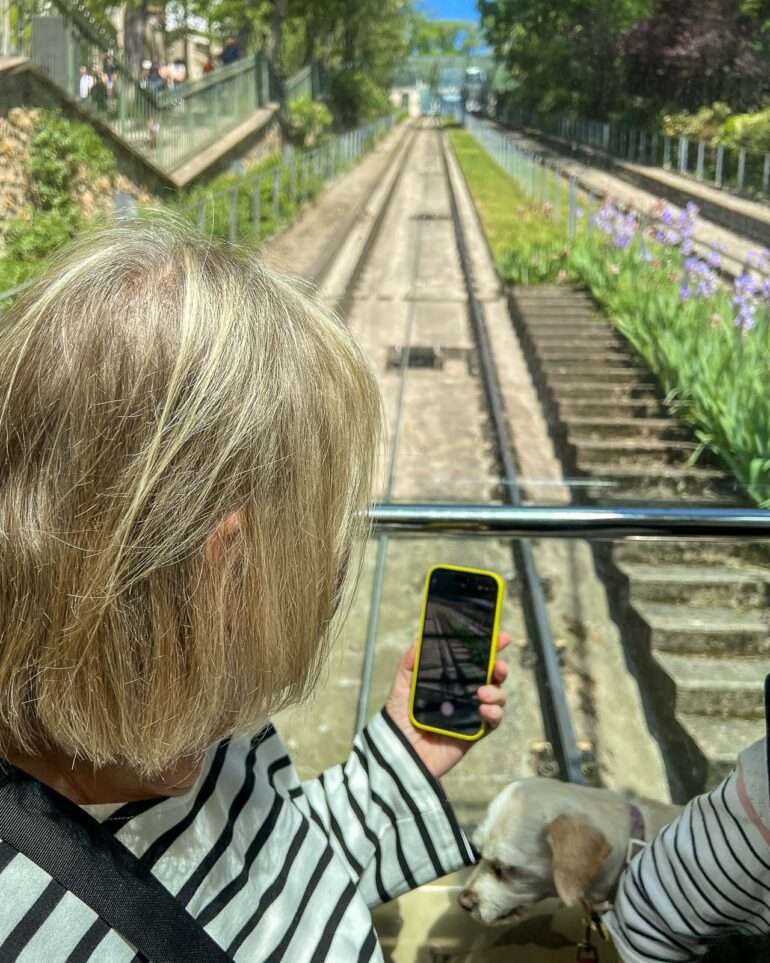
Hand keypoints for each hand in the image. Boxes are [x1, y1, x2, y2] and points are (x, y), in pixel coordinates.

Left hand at [384, 632, 510, 780]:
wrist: (402, 751)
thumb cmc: (400, 716)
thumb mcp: (401, 685)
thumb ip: (411, 661)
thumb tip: (421, 638)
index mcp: (450, 678)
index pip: (474, 659)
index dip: (490, 647)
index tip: (502, 637)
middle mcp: (464, 692)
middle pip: (492, 676)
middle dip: (500, 668)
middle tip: (498, 667)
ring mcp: (472, 711)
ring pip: (498, 695)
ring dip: (497, 691)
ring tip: (483, 693)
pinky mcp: (476, 731)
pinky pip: (494, 720)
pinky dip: (495, 712)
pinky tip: (484, 710)